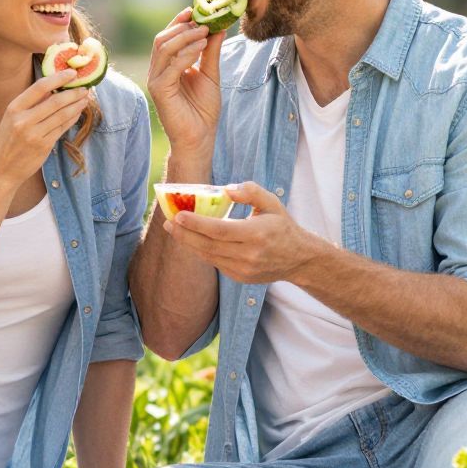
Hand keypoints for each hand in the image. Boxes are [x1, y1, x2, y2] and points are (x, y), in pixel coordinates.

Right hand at [0, 70, 89, 188]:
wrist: (1, 170)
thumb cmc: (7, 141)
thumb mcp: (11, 118)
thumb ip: (30, 104)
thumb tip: (53, 88)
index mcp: (14, 108)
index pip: (39, 87)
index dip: (58, 78)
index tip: (72, 73)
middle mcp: (23, 120)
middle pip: (55, 101)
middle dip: (73, 93)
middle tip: (84, 87)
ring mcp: (34, 134)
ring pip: (62, 115)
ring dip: (77, 105)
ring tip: (85, 99)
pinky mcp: (44, 146)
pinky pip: (62, 128)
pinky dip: (72, 118)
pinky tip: (77, 113)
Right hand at [147, 8, 223, 158]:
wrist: (199, 138)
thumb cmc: (203, 110)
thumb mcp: (211, 75)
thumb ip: (211, 52)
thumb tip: (218, 28)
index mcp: (167, 65)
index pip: (169, 36)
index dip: (181, 21)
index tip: (197, 10)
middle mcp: (158, 70)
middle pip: (163, 38)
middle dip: (183, 26)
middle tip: (204, 20)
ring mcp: (156, 80)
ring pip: (163, 48)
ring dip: (185, 37)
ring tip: (204, 32)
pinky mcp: (158, 90)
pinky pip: (170, 66)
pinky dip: (185, 54)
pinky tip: (200, 47)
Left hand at [162, 182, 326, 284]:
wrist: (299, 259)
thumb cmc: (282, 226)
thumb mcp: (272, 203)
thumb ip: (250, 191)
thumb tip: (226, 190)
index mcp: (257, 234)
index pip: (220, 230)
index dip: (197, 224)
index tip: (178, 216)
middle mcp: (249, 254)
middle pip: (209, 246)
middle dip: (184, 235)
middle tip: (168, 223)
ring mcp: (244, 269)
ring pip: (209, 256)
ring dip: (189, 243)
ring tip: (175, 230)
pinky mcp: (240, 277)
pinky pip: (215, 263)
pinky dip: (202, 251)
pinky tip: (192, 240)